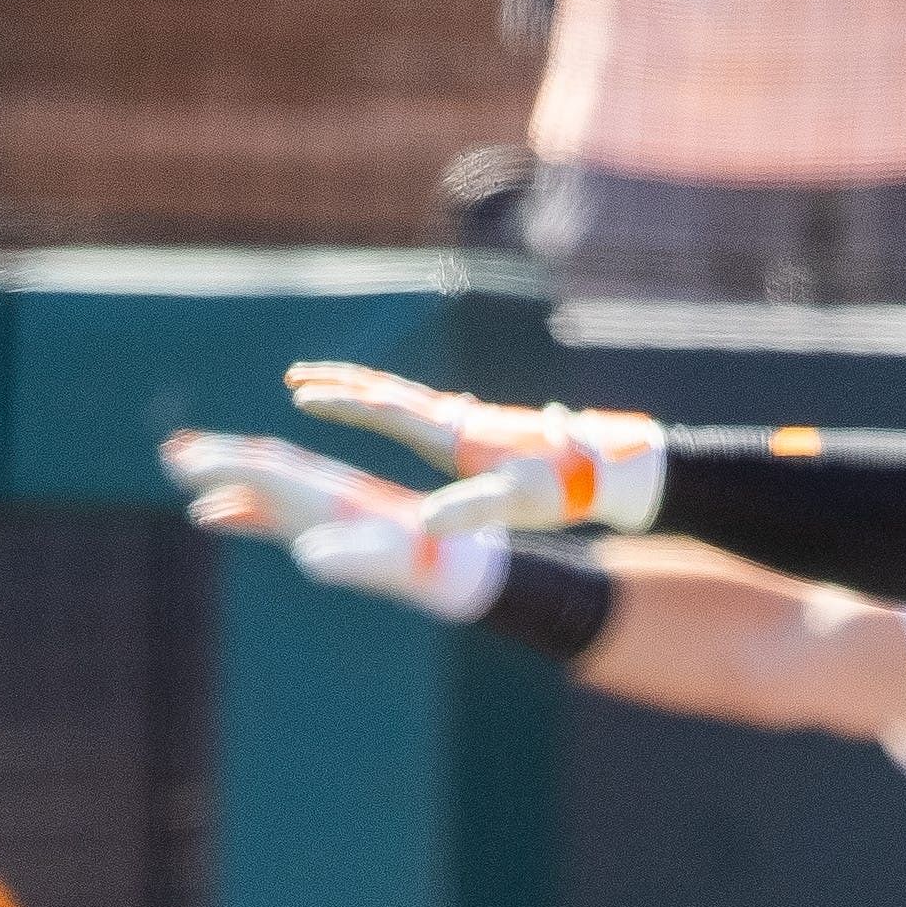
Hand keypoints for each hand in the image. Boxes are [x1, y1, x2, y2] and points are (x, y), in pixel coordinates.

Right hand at [161, 430, 513, 619]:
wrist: (474, 563)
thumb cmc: (442, 565)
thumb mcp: (402, 564)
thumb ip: (355, 558)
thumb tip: (308, 556)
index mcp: (341, 495)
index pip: (277, 470)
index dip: (229, 464)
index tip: (188, 458)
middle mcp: (332, 493)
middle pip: (266, 466)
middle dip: (217, 459)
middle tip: (168, 453)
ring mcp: (331, 507)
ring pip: (267, 484)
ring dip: (223, 478)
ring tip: (179, 469)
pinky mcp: (334, 525)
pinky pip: (278, 513)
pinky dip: (242, 512)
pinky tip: (214, 515)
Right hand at [285, 360, 666, 531]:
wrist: (609, 466)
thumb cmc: (562, 488)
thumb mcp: (514, 505)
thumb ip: (470, 512)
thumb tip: (426, 528)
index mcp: (455, 434)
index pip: (386, 410)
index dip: (341, 403)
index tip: (300, 394)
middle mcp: (460, 419)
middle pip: (388, 392)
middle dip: (341, 385)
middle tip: (296, 378)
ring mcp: (472, 422)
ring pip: (407, 398)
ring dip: (367, 393)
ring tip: (338, 391)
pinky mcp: (484, 432)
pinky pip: (427, 412)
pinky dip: (399, 406)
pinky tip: (404, 413)